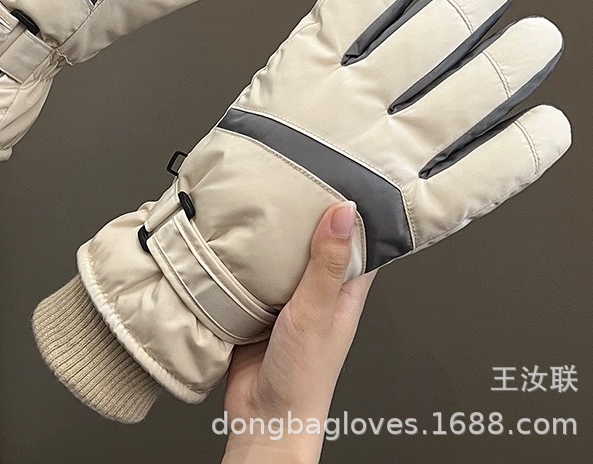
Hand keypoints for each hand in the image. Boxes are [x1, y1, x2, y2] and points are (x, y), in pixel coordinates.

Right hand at [221, 203, 374, 462]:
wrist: (262, 417)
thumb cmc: (304, 378)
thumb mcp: (318, 311)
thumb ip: (328, 263)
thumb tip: (344, 212)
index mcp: (345, 290)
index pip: (358, 240)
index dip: (353, 210)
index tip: (343, 176)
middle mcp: (319, 291)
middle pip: (316, 241)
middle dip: (304, 214)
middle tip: (292, 178)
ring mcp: (288, 298)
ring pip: (283, 255)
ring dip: (272, 236)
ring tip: (261, 199)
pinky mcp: (258, 305)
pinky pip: (254, 272)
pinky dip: (246, 257)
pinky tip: (235, 240)